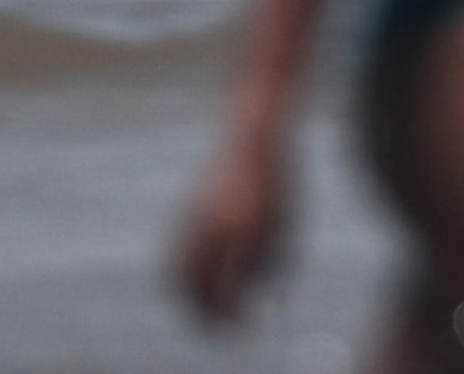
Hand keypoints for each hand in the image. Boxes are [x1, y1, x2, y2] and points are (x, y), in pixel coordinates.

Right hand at [172, 129, 285, 324]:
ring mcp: (194, 219)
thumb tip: (260, 306)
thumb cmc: (280, 183)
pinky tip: (196, 283)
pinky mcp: (185, 212)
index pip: (229, 290)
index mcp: (244, 232)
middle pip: (196, 289)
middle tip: (220, 328)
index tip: (246, 324)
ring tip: (207, 311)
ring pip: (177, 275)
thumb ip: (275, 266)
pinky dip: (182, 277)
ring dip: (189, 299)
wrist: (255, 135)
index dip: (234, 315)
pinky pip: (175, 256)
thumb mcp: (288, 226)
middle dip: (205, 315)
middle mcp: (213, 228)